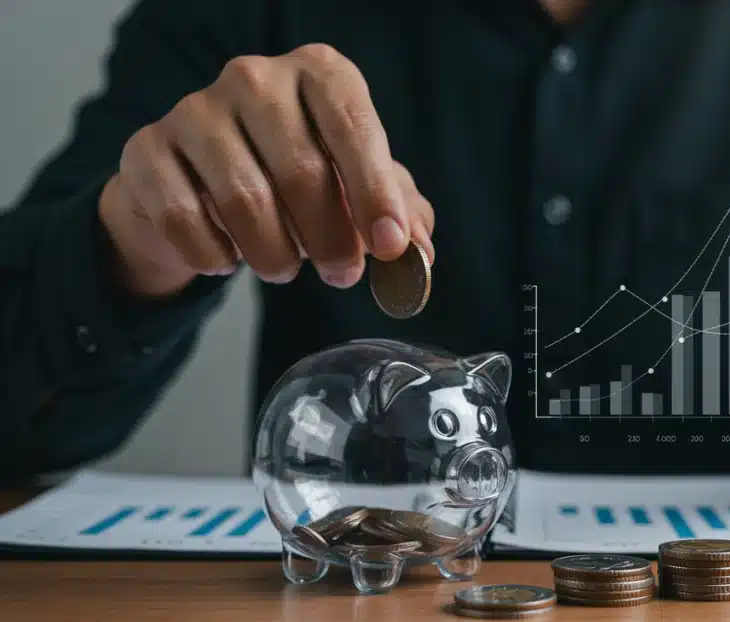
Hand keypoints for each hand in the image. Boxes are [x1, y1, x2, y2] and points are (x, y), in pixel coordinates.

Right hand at [99, 43, 434, 297]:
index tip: (389, 246)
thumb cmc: (295, 180)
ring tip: (285, 268)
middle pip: (300, 171)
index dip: (374, 191)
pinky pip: (183, 217)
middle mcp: (254, 77)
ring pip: (244, 200)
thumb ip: (398, 213)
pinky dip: (215, 256)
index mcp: (318, 74)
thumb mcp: (357, 188)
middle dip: (330, 239)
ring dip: (274, 255)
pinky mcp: (147, 150)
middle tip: (342, 274)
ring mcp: (194, 109)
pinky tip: (228, 259)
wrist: (199, 188)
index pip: (352, 125)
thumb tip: (417, 250)